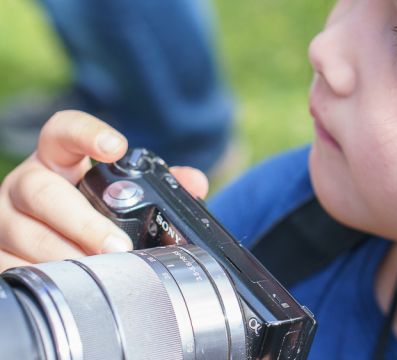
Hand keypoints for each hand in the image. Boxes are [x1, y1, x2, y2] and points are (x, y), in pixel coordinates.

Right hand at [0, 110, 208, 270]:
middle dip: (84, 222)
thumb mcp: (117, 193)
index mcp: (57, 160)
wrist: (47, 241)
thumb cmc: (88, 211)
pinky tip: (67, 287)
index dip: (87, 133)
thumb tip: (195, 183)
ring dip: (67, 256)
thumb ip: (157, 185)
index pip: (64, 131)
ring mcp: (5, 216)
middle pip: (44, 192)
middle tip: (118, 246)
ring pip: (28, 233)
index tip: (116, 147)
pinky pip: (10, 263)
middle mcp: (25, 183)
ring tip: (100, 274)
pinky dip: (42, 276)